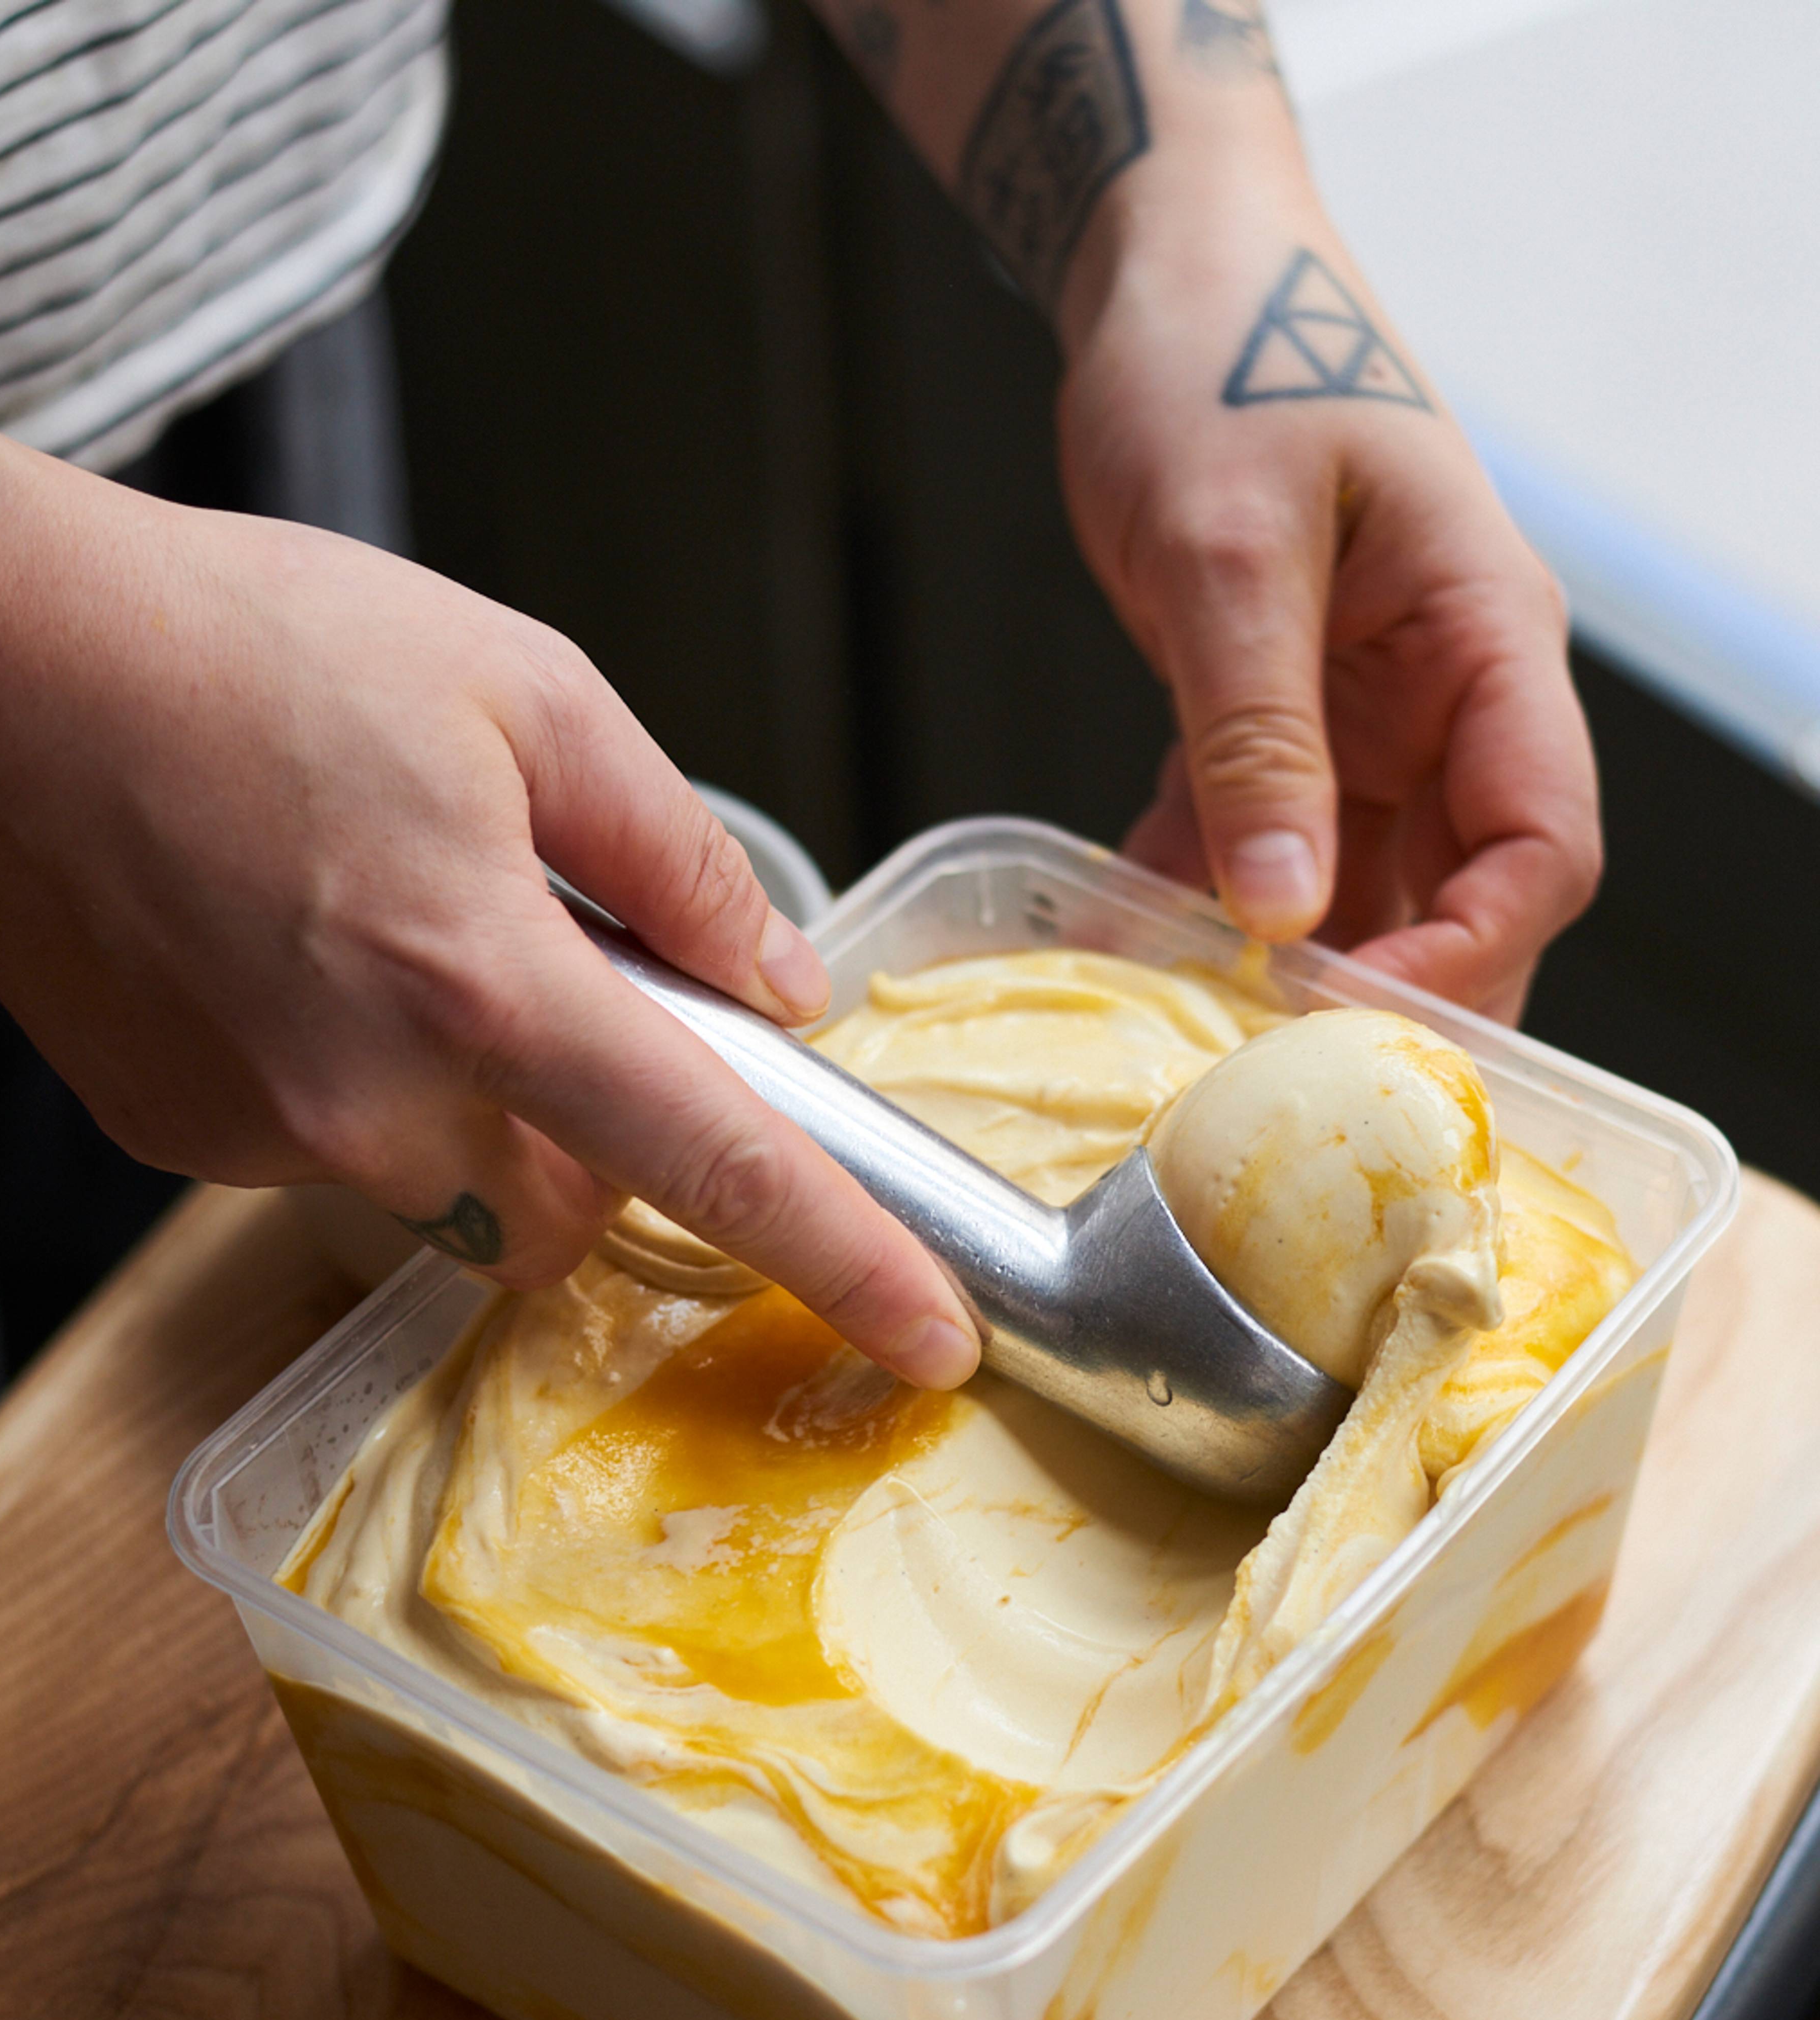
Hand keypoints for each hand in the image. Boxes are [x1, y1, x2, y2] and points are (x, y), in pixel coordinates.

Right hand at [0, 410, 979, 1386]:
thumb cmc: (247, 643)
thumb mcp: (521, 689)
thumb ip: (675, 857)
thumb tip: (773, 983)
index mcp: (487, 983)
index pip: (713, 1164)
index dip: (843, 1262)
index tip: (933, 1344)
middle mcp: (376, 1098)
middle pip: (570, 1210)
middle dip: (596, 1136)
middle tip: (547, 986)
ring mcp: (266, 1138)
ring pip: (448, 1190)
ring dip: (470, 1103)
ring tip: (388, 936)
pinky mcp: (185, 1142)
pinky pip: (331, 1154)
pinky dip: (355, 1083)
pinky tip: (292, 953)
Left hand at [1056, 160, 1599, 1024]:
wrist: (1167, 286)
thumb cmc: (1218, 365)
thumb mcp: (1230, 552)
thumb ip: (1259, 735)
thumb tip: (1283, 908)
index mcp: (1483, 643)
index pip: (1539, 843)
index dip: (1471, 953)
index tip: (1356, 1020)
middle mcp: (1441, 698)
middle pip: (1459, 894)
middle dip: (1382, 994)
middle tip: (1281, 1080)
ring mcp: (1361, 718)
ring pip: (1353, 889)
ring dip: (1280, 970)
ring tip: (1193, 1040)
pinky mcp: (1277, 723)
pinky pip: (1255, 844)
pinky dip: (1199, 902)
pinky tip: (1132, 950)